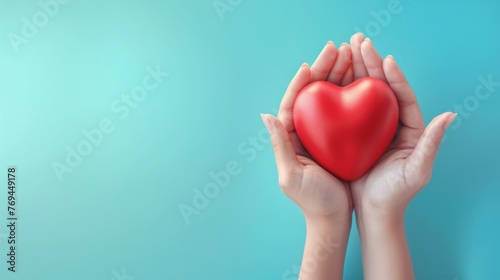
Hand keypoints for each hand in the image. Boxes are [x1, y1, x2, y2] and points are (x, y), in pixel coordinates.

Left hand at [262, 42, 353, 220]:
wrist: (332, 219)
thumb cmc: (313, 201)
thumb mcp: (292, 176)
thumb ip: (279, 145)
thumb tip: (266, 114)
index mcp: (290, 138)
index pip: (293, 102)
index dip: (301, 82)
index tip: (311, 64)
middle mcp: (304, 131)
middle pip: (312, 93)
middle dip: (323, 69)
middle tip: (336, 48)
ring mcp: (322, 133)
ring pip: (329, 97)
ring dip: (338, 75)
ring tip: (350, 54)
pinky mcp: (338, 137)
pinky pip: (344, 109)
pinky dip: (350, 92)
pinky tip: (360, 79)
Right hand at [344, 33, 455, 215]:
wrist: (374, 211)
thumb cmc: (396, 194)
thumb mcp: (417, 170)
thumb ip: (431, 143)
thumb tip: (449, 115)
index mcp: (408, 128)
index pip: (401, 95)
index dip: (393, 76)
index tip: (384, 58)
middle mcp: (388, 122)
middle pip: (379, 86)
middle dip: (369, 62)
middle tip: (358, 41)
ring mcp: (368, 125)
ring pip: (360, 92)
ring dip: (352, 69)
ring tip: (343, 48)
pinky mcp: (350, 132)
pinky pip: (344, 106)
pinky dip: (337, 90)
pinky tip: (328, 76)